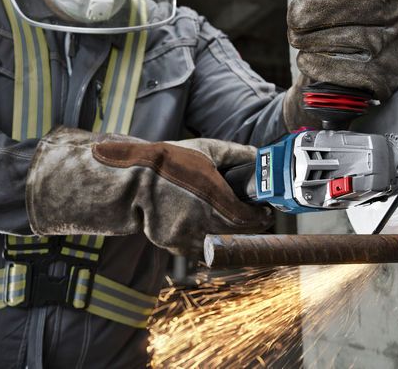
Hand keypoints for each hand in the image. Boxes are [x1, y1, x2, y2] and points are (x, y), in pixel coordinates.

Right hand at [26, 128, 271, 256]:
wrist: (131, 179)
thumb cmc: (169, 161)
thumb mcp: (204, 149)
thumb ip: (235, 153)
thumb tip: (260, 156)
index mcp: (212, 195)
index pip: (247, 217)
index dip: (260, 217)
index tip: (266, 211)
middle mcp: (200, 218)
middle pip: (236, 233)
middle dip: (250, 226)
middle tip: (256, 217)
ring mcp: (185, 234)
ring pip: (218, 242)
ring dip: (229, 234)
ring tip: (230, 220)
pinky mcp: (172, 243)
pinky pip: (198, 247)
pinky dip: (206, 239)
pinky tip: (206, 226)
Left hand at [283, 0, 397, 129]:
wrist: (373, 82)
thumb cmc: (354, 33)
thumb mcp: (342, 6)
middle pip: (348, 8)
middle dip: (312, 14)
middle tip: (292, 22)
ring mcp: (393, 49)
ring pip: (344, 37)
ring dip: (311, 39)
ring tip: (297, 40)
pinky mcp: (384, 79)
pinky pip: (343, 69)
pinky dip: (318, 64)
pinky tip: (306, 60)